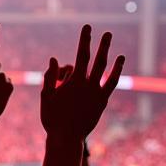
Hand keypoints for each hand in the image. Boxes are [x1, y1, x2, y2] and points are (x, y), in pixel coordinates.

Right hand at [40, 24, 123, 138]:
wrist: (66, 137)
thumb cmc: (52, 118)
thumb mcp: (46, 96)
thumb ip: (50, 76)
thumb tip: (54, 58)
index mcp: (74, 82)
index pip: (81, 55)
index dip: (85, 40)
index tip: (87, 27)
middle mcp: (88, 84)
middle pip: (97, 59)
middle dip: (102, 44)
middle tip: (107, 32)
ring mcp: (97, 93)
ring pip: (105, 70)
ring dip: (110, 56)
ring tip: (115, 47)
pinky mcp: (102, 101)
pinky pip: (110, 84)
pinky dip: (115, 72)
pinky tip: (119, 63)